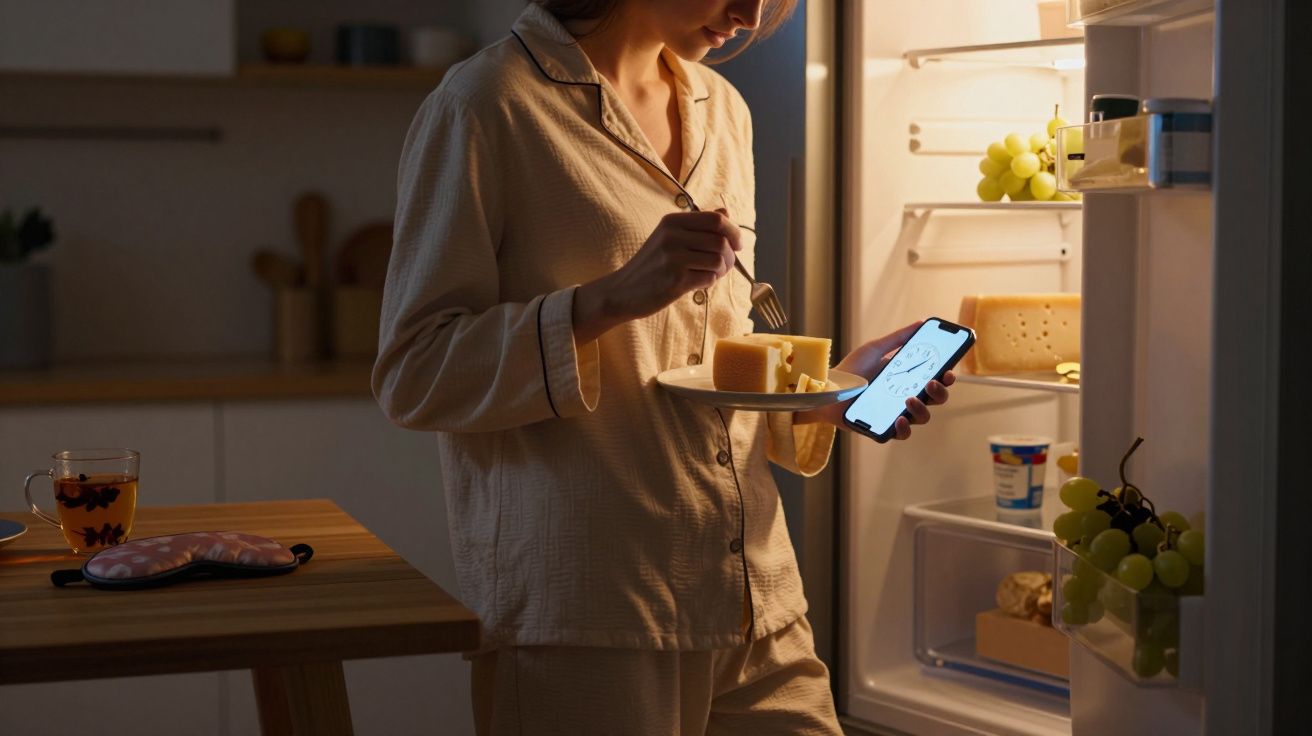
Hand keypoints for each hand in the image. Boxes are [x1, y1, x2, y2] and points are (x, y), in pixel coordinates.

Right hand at [573, 210, 739, 342]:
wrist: (622, 291)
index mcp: (672, 221)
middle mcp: (672, 236)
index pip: (716, 220)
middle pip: (721, 241)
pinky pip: (709, 278)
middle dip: (730, 255)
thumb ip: (698, 225)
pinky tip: (696, 282)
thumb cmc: (651, 264)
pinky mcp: (675, 280)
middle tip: (724, 265)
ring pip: (719, 260)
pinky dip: (709, 282)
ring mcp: (673, 258)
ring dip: (721, 270)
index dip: (733, 231)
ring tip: (708, 274)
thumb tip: (726, 213)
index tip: (737, 244)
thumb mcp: (669, 237)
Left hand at [796, 321, 954, 440]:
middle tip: (931, 382)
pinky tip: (900, 419)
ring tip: (910, 399)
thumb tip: (919, 323)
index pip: (935, 380)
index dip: (946, 377)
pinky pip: (902, 434)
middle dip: (939, 392)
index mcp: (908, 379)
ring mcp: (896, 413)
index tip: (948, 371)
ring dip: (922, 409)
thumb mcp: (874, 350)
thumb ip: (897, 338)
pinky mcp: (883, 428)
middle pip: (935, 399)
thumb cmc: (851, 369)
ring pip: (922, 417)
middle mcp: (905, 397)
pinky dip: (905, 428)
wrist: (827, 388)